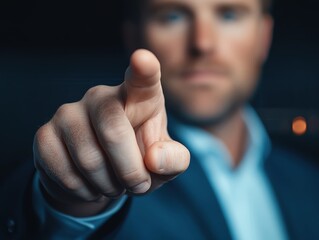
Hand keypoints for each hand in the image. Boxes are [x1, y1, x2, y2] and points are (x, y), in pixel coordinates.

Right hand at [33, 49, 189, 216]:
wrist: (100, 174)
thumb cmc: (138, 159)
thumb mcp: (164, 163)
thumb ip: (174, 160)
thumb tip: (153, 159)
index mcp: (138, 97)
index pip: (143, 78)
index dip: (144, 68)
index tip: (143, 58)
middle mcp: (101, 96)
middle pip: (113, 132)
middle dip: (130, 172)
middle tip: (137, 185)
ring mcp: (68, 113)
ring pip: (89, 159)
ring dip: (108, 186)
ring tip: (114, 184)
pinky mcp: (45, 135)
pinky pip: (65, 174)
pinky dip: (86, 192)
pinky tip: (92, 185)